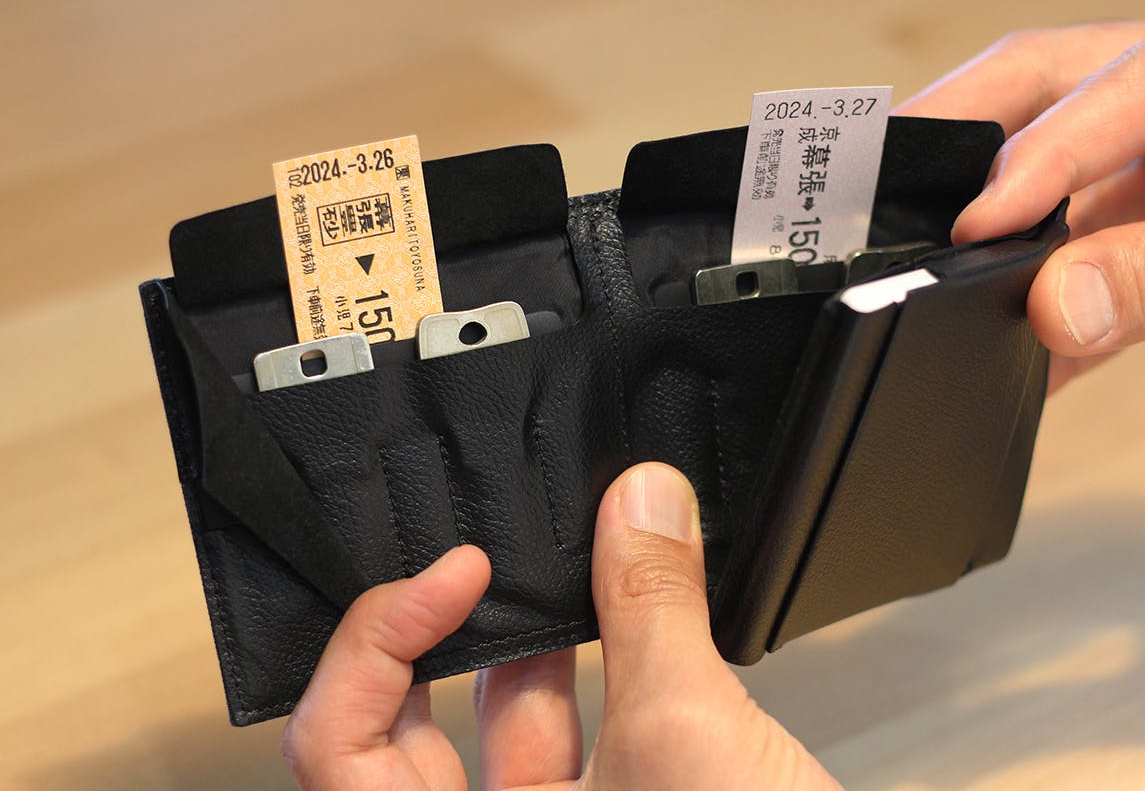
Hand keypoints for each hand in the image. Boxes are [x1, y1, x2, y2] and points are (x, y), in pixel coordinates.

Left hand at [281, 462, 841, 789]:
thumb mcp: (690, 735)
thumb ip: (652, 609)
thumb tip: (641, 505)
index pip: (340, 753)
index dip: (376, 648)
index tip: (449, 578)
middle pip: (409, 736)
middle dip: (448, 636)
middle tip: (477, 570)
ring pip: (504, 733)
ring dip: (536, 647)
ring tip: (575, 577)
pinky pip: (574, 741)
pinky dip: (595, 675)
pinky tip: (630, 625)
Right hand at [894, 6, 1144, 392]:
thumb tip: (1059, 307)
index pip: (1102, 93)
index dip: (1031, 164)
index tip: (970, 232)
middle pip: (1037, 84)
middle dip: (960, 138)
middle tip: (886, 187)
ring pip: (1046, 174)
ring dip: (995, 229)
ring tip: (925, 265)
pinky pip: (1081, 248)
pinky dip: (1048, 300)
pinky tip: (1017, 345)